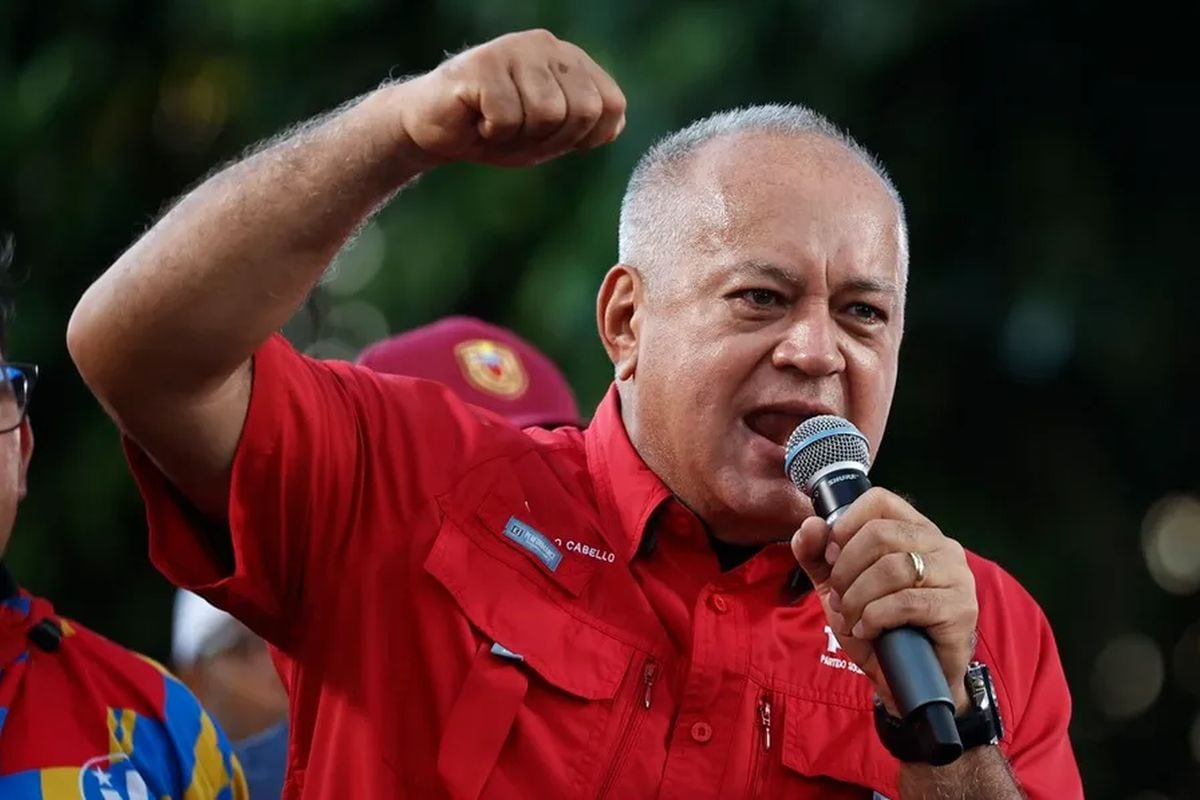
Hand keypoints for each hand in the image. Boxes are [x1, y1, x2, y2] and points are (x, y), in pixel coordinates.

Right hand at [393, 29, 625, 167]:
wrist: (434, 129)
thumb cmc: (495, 131)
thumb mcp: (551, 135)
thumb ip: (587, 127)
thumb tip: (615, 123)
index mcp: (571, 61)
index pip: (611, 105)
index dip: (585, 138)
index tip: (553, 140)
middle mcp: (547, 46)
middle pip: (583, 111)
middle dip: (553, 140)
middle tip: (519, 134)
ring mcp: (514, 49)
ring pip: (547, 114)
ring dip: (519, 136)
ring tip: (497, 125)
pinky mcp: (482, 63)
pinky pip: (507, 117)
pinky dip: (491, 133)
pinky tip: (477, 119)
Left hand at [790, 487, 977, 713]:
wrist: (908, 679)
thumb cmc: (878, 626)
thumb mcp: (838, 586)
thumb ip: (817, 555)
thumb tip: (810, 524)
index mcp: (915, 530)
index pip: (879, 500)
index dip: (846, 525)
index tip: (831, 558)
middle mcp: (941, 545)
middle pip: (880, 535)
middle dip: (846, 570)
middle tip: (841, 599)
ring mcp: (956, 575)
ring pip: (892, 568)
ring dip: (858, 597)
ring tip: (853, 618)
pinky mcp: (959, 609)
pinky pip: (906, 602)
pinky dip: (875, 617)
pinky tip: (868, 630)